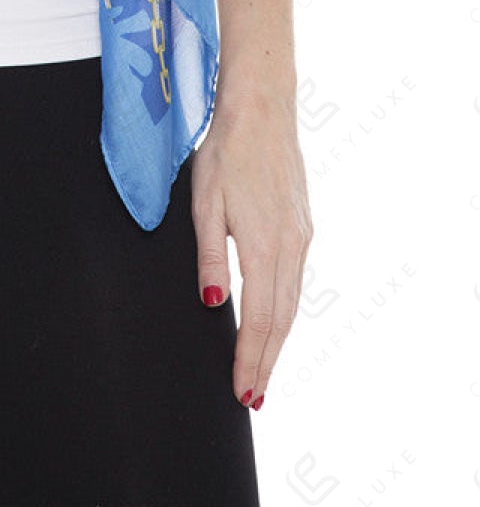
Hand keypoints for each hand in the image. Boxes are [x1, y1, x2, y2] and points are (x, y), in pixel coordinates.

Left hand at [190, 84, 312, 410]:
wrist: (262, 109)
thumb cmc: (225, 151)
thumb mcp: (204, 202)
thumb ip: (210, 255)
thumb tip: (214, 303)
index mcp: (264, 246)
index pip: (260, 319)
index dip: (251, 359)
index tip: (243, 392)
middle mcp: (290, 247)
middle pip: (282, 320)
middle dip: (266, 362)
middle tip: (253, 397)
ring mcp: (301, 236)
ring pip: (293, 303)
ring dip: (278, 341)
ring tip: (263, 371)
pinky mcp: (303, 226)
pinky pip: (296, 280)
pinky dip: (286, 311)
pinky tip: (276, 321)